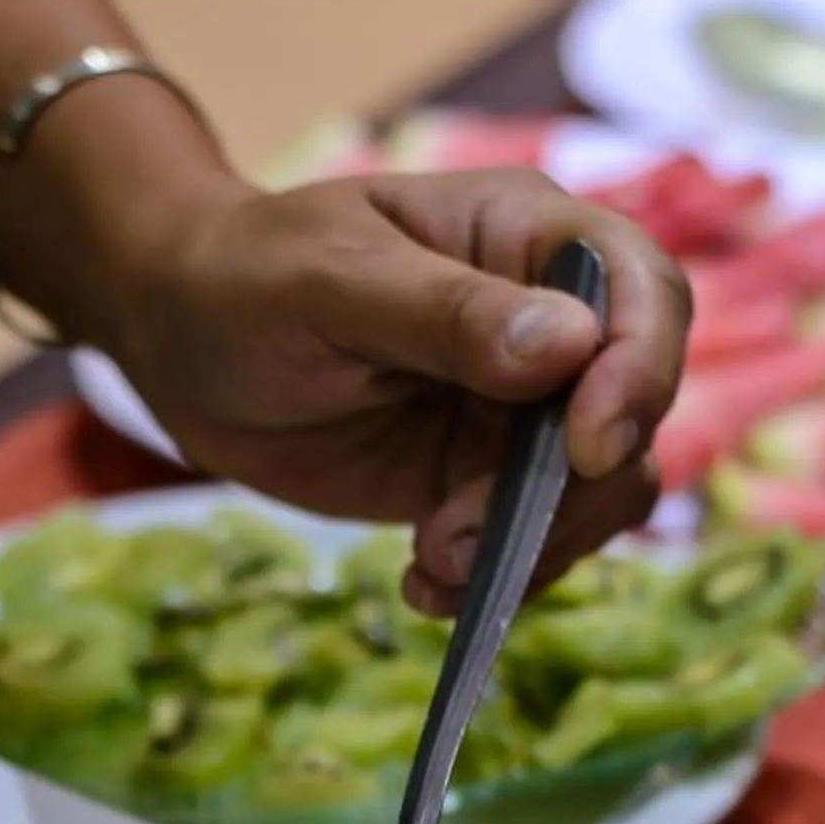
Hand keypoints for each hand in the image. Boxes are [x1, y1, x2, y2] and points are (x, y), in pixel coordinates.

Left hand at [103, 169, 689, 615]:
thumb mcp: (330, 282)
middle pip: (634, 408)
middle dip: (568, 490)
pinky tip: (422, 587)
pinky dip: (495, 578)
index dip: (639, 370)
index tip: (587, 446)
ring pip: (600, 491)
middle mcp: (550, 323)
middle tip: (457, 531)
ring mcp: (524, 409)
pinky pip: (537, 539)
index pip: (642, 291)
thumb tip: (569, 344)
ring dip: (532, 545)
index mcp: (527, 236)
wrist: (182, 346)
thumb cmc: (248, 279)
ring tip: (428, 563)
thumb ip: (444, 312)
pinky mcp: (486, 480)